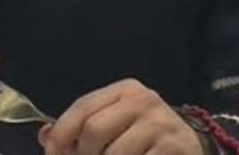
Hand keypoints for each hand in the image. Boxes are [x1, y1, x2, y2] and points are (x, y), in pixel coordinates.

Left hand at [39, 79, 206, 154]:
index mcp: (124, 90)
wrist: (192, 144)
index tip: (52, 153)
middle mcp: (143, 101)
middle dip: (82, 153)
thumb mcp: (115, 120)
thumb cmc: (144, 132)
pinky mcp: (173, 149)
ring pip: (113, 154)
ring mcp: (160, 125)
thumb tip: (45, 135)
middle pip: (94, 130)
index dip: (61, 133)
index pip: (82, 107)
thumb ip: (81, 124)